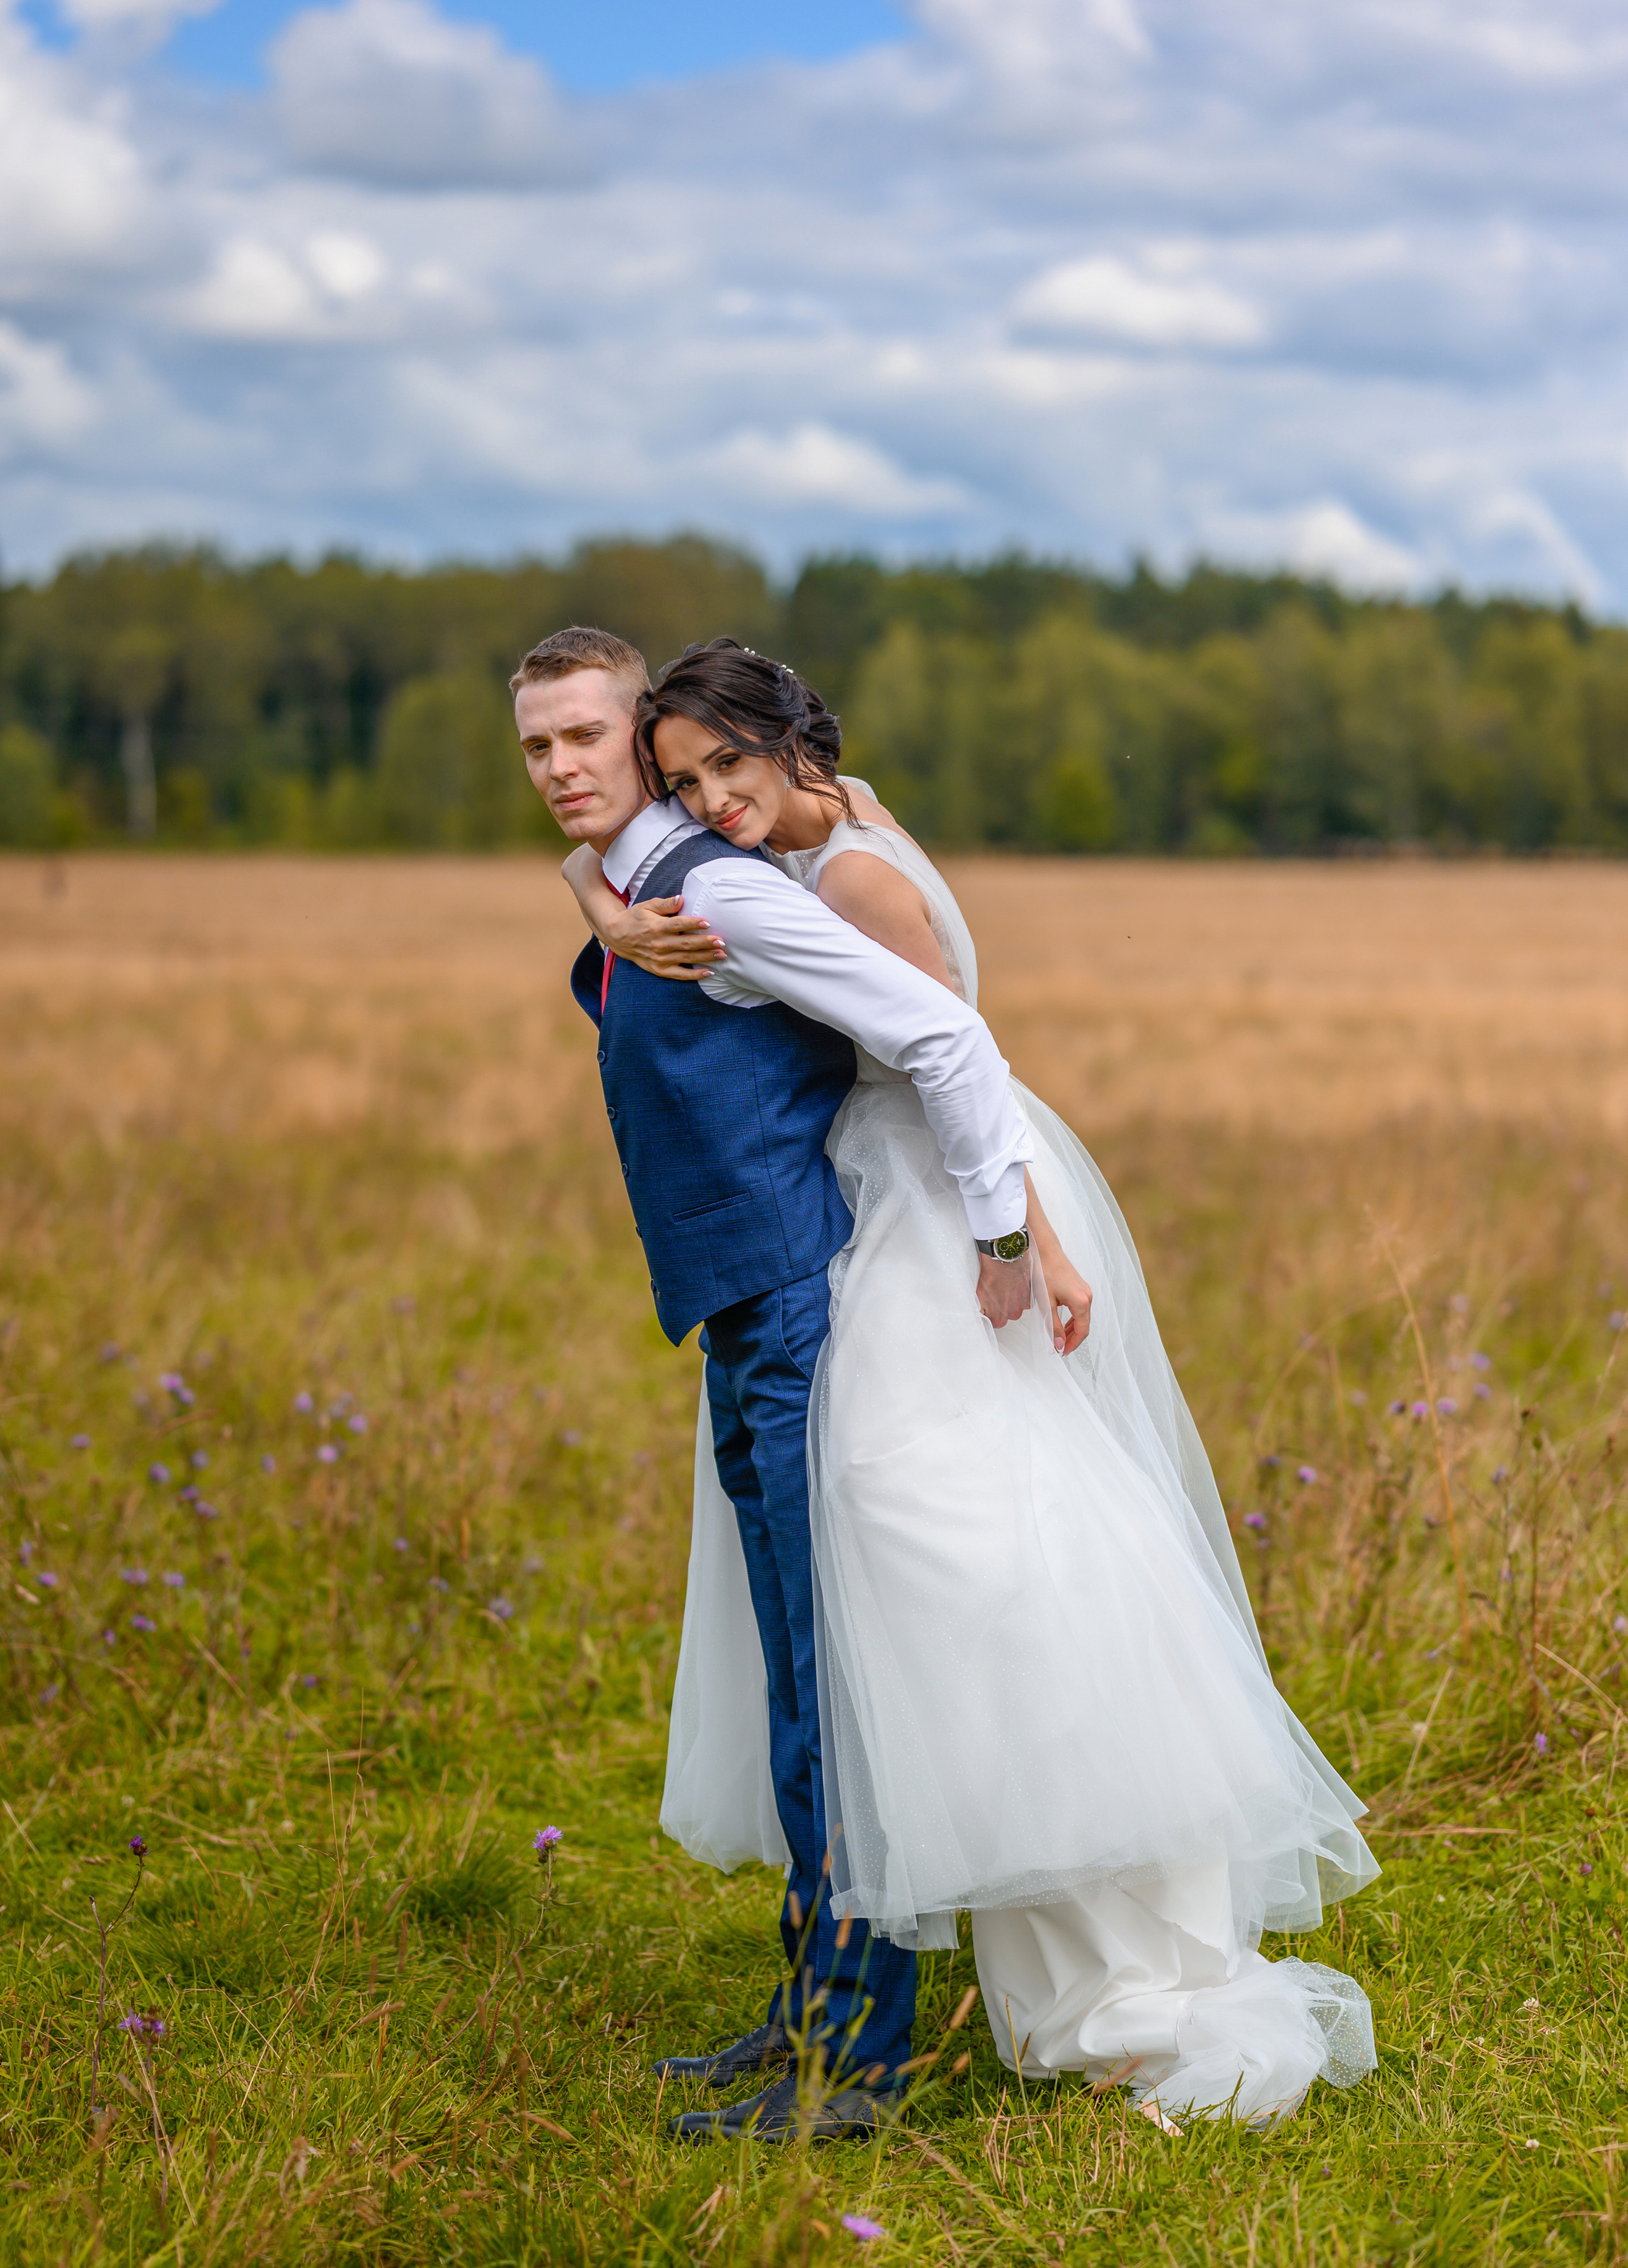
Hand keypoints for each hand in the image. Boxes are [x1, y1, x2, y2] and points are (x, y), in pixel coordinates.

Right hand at [607, 896, 726, 980]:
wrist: (617, 936)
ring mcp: (660, 959)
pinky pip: (679, 974)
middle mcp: (659, 944)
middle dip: (705, 943)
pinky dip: (694, 975)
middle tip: (722, 941)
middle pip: (686, 943)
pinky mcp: (660, 969)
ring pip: (687, 959)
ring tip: (722, 955)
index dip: (693, 923)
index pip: (678, 924)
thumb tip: (680, 899)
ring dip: (705, 957)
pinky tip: (709, 972)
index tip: (708, 922)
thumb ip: (665, 904)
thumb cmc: (636, 918)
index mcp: (657, 926)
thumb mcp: (647, 906)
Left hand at [976, 1251, 1033, 1329]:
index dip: (991, 1314)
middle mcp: (1012, 1314)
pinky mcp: (1030, 1296)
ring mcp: (1022, 1306)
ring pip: (1016, 1307)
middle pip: (1006, 1315)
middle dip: (1002, 1307)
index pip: (994, 1323)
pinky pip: (1025, 1300)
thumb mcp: (979, 1293)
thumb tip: (982, 1313)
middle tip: (997, 1293)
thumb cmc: (991, 1273)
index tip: (989, 1308)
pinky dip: (1021, 1294)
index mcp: (998, 1318)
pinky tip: (1014, 1284)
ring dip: (1012, 1300)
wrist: (1004, 1258)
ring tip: (1006, 1287)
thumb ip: (982, 1308)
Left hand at [1043, 1256, 1092, 1354]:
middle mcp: (1087, 1296)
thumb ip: (1053, 1326)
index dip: (1073, 1345)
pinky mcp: (1080, 1287)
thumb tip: (1058, 1345)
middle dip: (1072, 1339)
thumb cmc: (1045, 1272)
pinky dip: (1073, 1318)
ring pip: (1082, 1317)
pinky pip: (1080, 1308)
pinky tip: (1064, 1322)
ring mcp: (1085, 1291)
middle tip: (1059, 1348)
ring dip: (1073, 1329)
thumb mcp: (1046, 1303)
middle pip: (1084, 1325)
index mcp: (1081, 1302)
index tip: (1062, 1352)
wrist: (1046, 1250)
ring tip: (1060, 1338)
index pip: (1082, 1331)